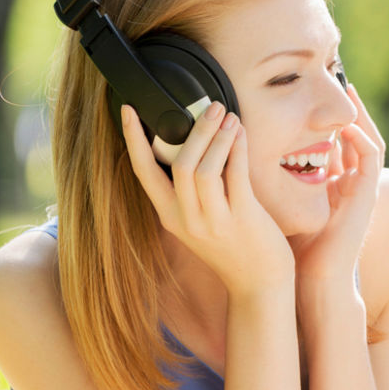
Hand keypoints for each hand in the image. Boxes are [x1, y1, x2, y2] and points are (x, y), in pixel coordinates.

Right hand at [121, 103, 294, 298]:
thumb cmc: (234, 246)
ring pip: (205, 169)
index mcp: (170, 216)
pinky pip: (236, 175)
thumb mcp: (200, 222)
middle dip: (194, 129)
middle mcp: (187, 219)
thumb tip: (195, 145)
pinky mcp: (242, 218)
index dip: (133, 139)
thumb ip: (192, 192)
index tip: (129, 109)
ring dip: (218, 136)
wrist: (259, 284)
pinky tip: (241, 133)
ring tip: (228, 115)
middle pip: (178, 164)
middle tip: (211, 105)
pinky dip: (238, 148)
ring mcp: (214, 221)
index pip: (143, 172)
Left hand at [289, 85, 384, 313]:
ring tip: (349, 88)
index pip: (336, 142)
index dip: (329, 118)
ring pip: (369, 139)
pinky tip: (347, 123)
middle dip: (350, 108)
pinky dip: (362, 136)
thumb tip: (238, 157)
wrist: (314, 277)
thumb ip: (267, 182)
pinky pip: (373, 156)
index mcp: (333, 186)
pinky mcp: (369, 194)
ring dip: (360, 114)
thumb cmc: (293, 248)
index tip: (313, 96)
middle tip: (340, 79)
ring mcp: (363, 188)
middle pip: (357, 136)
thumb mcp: (278, 204)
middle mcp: (351, 183)